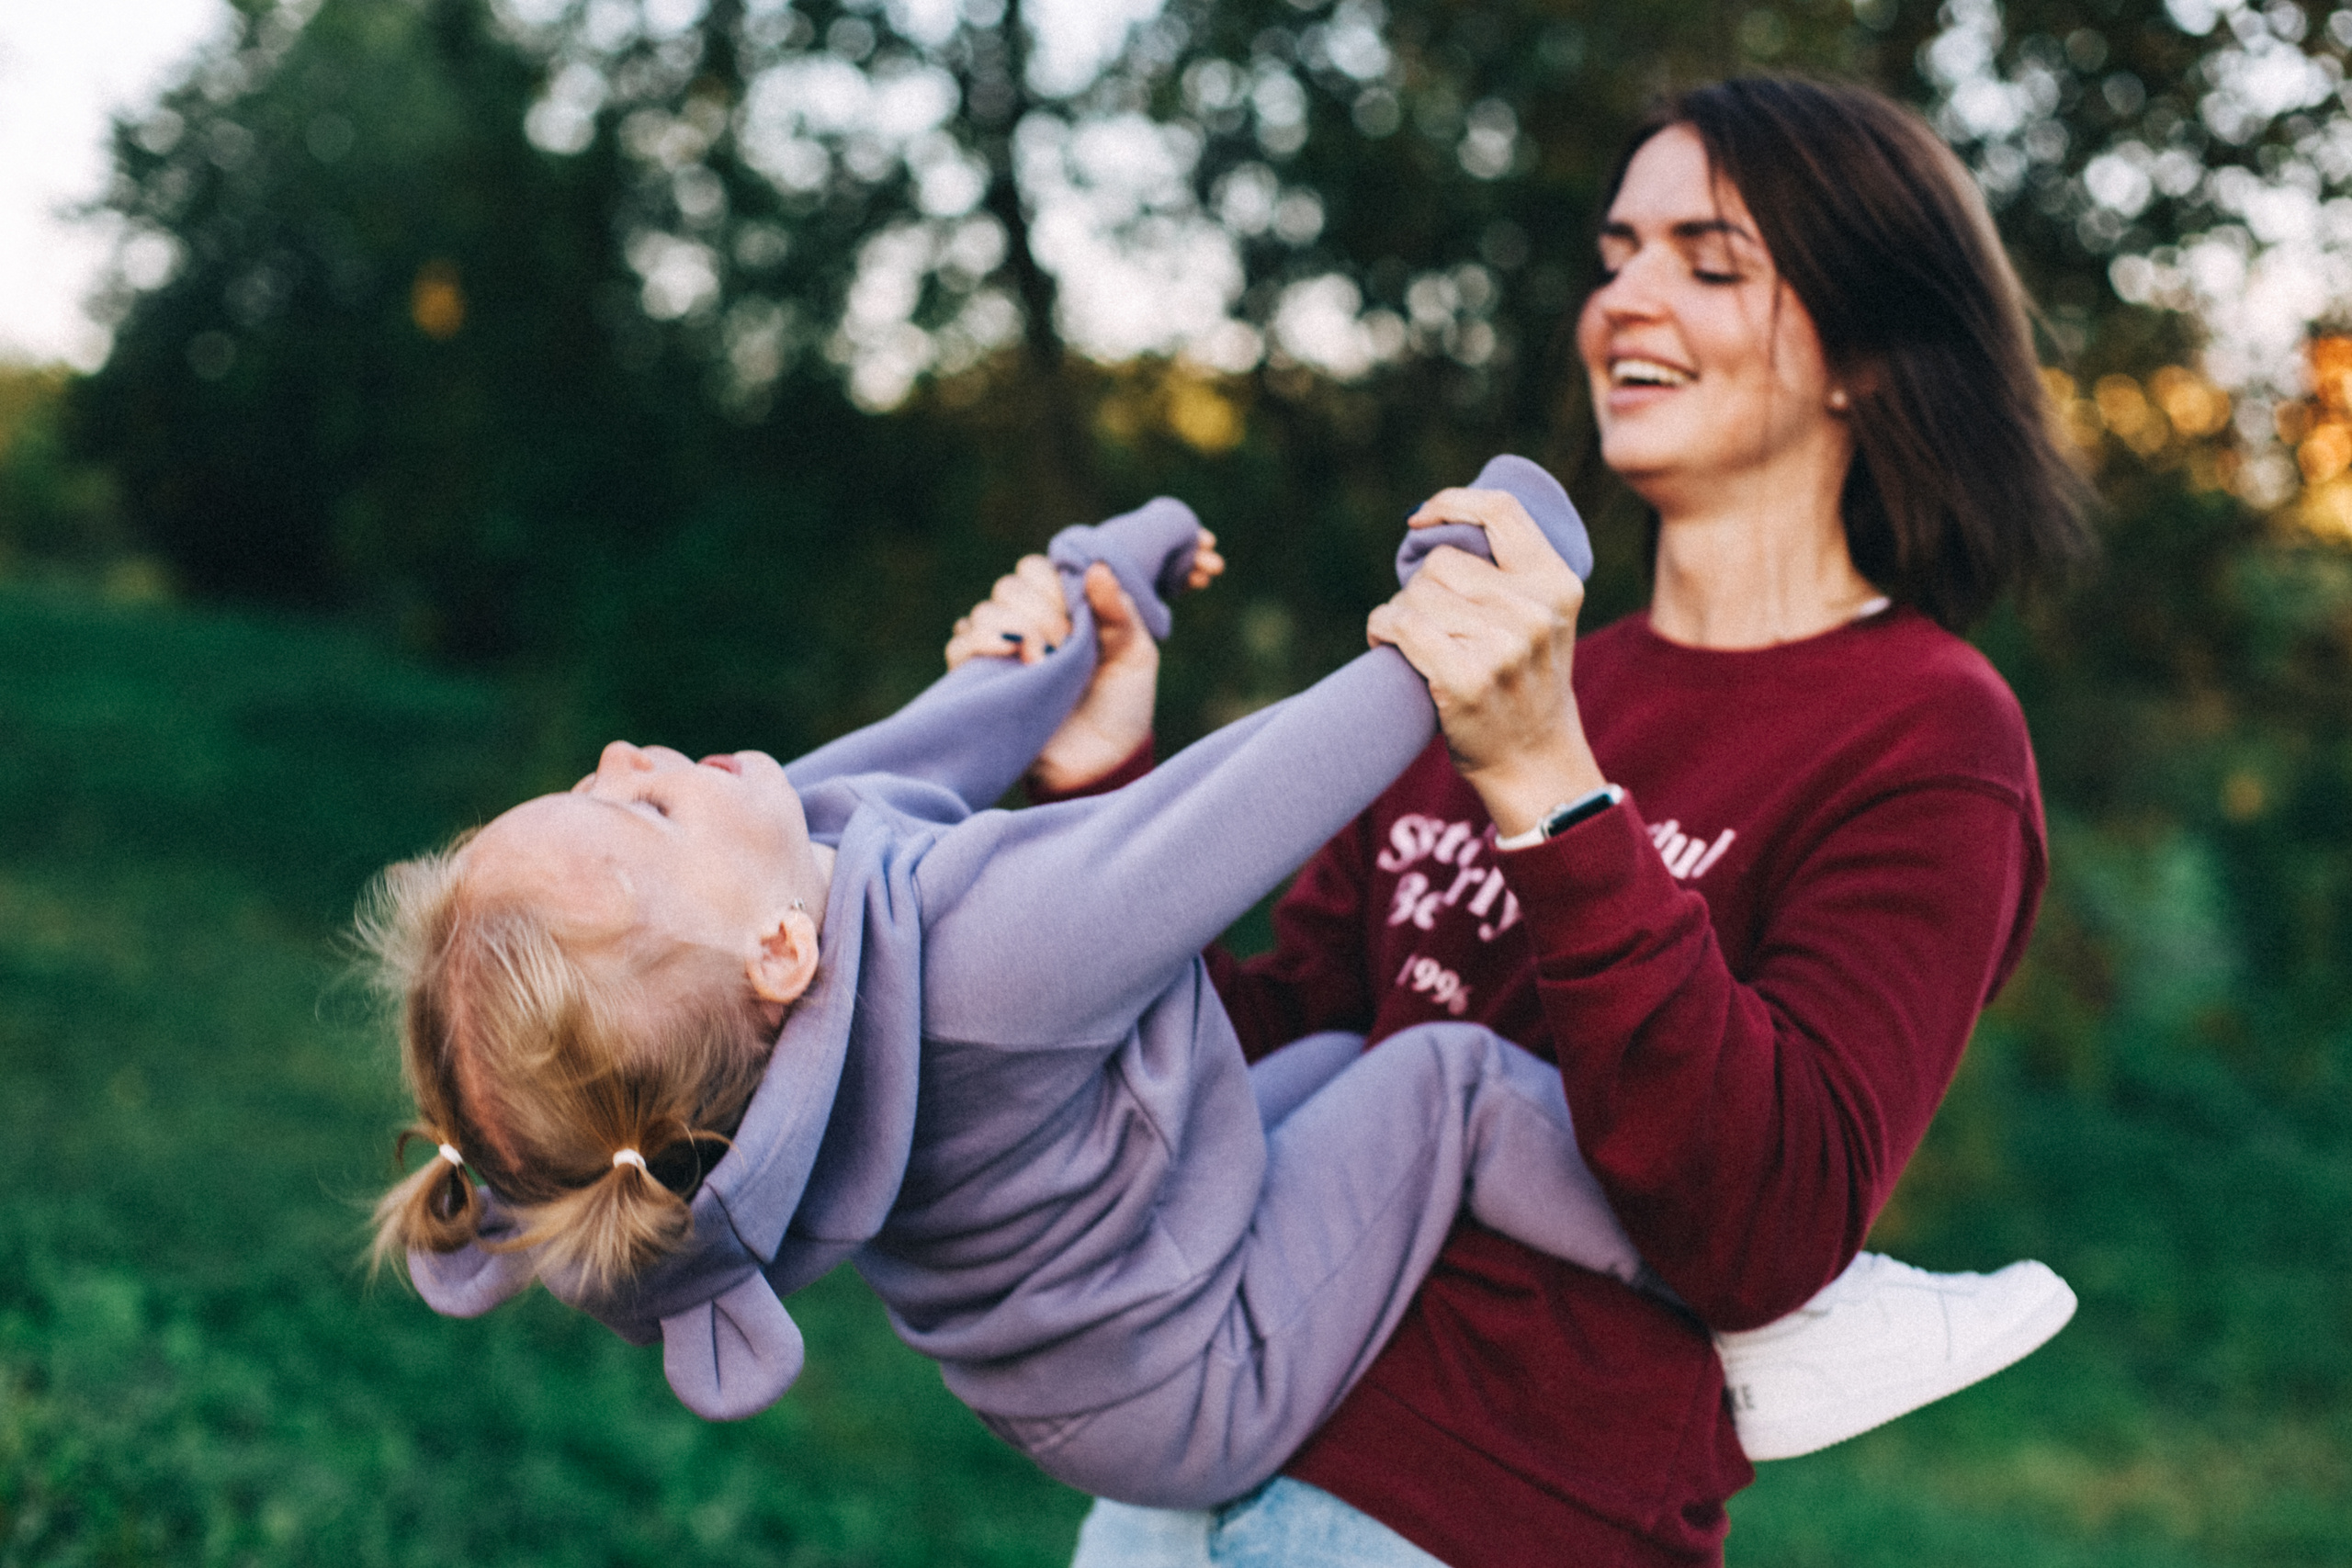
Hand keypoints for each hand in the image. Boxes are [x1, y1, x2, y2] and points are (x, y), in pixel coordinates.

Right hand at [944, 530, 1222, 792]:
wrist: (1102, 763)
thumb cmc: (1122, 706)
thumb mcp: (1135, 654)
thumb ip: (1118, 610)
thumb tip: (1095, 566)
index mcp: (1061, 608)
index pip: (1035, 570)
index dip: (1051, 584)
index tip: (1076, 612)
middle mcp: (1026, 625)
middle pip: (1007, 588)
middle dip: (1037, 612)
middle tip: (1063, 645)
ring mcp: (1001, 653)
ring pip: (982, 613)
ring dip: (1013, 630)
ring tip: (1041, 662)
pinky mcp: (981, 682)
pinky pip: (959, 646)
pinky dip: (978, 644)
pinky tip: (1009, 659)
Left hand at [1365, 489, 1604, 835]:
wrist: (1533, 760)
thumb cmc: (1523, 683)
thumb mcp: (1543, 619)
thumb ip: (1510, 575)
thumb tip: (1433, 525)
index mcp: (1557, 584)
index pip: (1501, 511)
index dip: (1451, 503)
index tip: (1420, 520)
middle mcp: (1535, 611)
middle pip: (1441, 562)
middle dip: (1420, 587)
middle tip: (1430, 622)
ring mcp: (1502, 647)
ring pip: (1415, 595)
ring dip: (1401, 613)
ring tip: (1417, 642)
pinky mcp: (1464, 679)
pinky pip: (1399, 625)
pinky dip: (1381, 630)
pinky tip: (1387, 644)